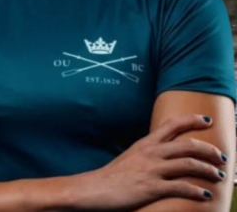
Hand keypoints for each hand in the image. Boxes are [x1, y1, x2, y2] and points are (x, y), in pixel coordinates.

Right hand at [67, 114, 224, 208]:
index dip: (192, 120)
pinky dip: (198, 191)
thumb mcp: (131, 157)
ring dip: (208, 170)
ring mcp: (151, 170)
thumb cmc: (112, 176)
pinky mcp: (152, 187)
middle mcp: (150, 153)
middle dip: (210, 150)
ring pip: (189, 164)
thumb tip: (166, 154)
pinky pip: (181, 187)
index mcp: (145, 144)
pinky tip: (206, 195)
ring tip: (218, 176)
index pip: (172, 125)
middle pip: (188, 145)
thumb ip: (148, 153)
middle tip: (222, 157)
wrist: (93, 188)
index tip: (207, 120)